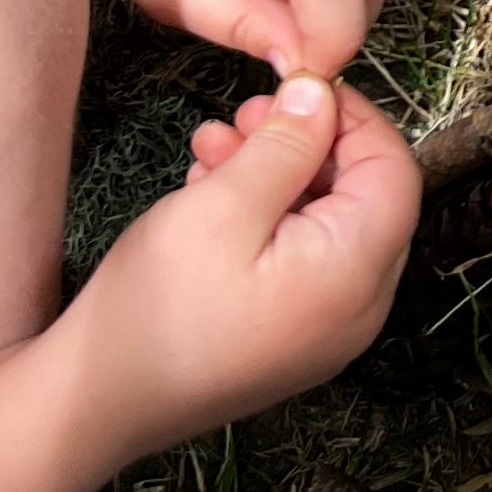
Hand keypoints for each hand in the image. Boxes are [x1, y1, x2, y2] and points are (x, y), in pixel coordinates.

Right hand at [68, 78, 418, 463]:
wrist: (98, 405)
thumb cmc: (155, 309)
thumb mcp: (221, 207)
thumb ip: (284, 146)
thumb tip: (323, 95)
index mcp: (355, 274)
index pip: (394, 171)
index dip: (353, 117)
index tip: (299, 85)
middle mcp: (359, 309)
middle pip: (363, 197)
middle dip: (307, 143)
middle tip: (245, 114)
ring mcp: (328, 330)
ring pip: (326, 224)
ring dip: (276, 174)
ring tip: (212, 146)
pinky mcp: (293, 338)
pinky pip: (302, 259)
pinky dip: (265, 217)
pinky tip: (210, 191)